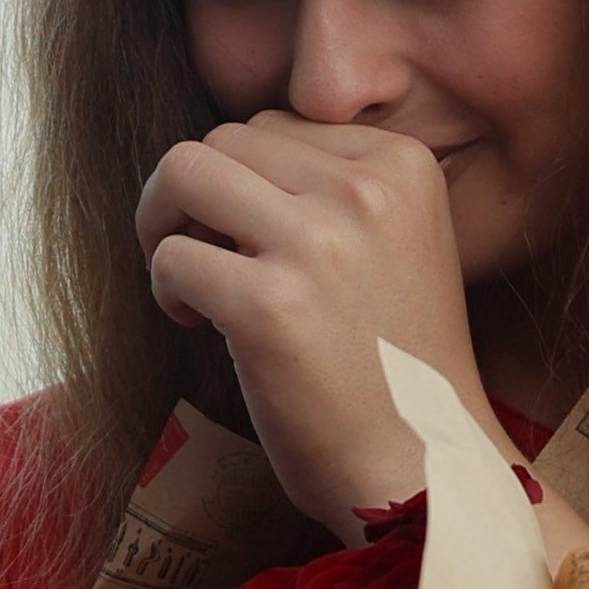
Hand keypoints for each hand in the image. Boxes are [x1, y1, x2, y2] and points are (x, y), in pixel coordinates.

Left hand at [136, 114, 502, 536]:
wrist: (425, 466)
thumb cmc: (396, 369)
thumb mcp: (398, 245)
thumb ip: (335, 191)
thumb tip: (228, 159)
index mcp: (405, 164)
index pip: (278, 122)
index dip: (246, 182)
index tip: (256, 243)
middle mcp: (367, 190)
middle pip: (224, 138)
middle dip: (193, 195)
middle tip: (204, 260)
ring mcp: (318, 243)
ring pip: (183, 171)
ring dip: (163, 223)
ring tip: (190, 281)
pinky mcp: (269, 304)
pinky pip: (171, 256)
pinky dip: (166, 288)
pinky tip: (199, 324)